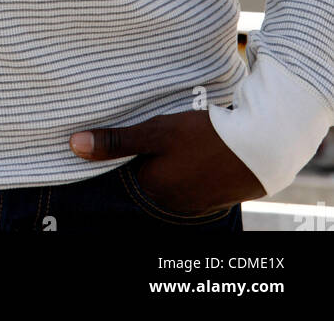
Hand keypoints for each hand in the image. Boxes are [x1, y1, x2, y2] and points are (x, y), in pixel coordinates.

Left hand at [68, 109, 266, 215]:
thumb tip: (74, 145)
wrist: (263, 147)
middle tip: (156, 134)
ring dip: (170, 161)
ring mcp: (196, 202)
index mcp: (153, 190)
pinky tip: (196, 148)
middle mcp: (172, 204)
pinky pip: (192, 181)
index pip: (125, 172)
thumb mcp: (156, 132)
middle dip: (147, 157)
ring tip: (178, 138)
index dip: (124, 151)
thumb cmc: (204, 137)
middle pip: (148, 177)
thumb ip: (116, 141)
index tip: (127, 133)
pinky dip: (190, 166)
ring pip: (171, 178)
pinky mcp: (215, 195)